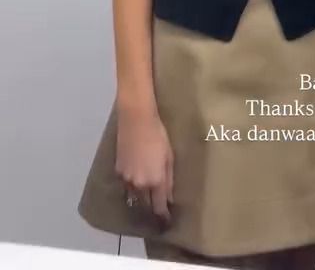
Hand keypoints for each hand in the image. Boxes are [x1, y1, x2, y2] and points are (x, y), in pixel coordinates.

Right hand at [115, 106, 173, 221]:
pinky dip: (132, 187)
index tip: (166, 220)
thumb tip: (169, 198)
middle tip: (157, 208)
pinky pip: (126, 185)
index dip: (163, 215)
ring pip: (134, 196)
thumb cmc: (158, 136)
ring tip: (147, 196)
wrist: (136, 120)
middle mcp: (139, 184)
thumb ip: (169, 180)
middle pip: (145, 204)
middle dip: (152, 207)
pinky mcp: (118, 171)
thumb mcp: (170, 157)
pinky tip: (136, 182)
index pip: (159, 206)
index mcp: (155, 181)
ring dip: (141, 198)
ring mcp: (127, 179)